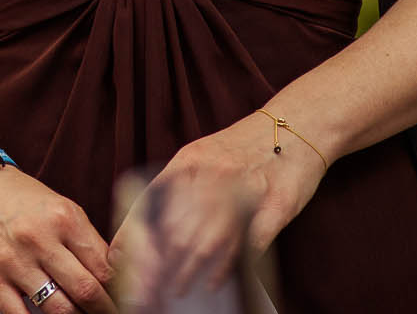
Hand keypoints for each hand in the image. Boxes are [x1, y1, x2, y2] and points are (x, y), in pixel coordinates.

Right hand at [0, 166, 118, 313]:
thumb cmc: (26, 202)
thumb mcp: (63, 211)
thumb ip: (88, 245)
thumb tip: (114, 285)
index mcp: (64, 219)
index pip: (105, 270)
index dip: (120, 293)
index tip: (126, 303)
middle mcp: (38, 238)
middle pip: (85, 292)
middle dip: (103, 310)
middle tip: (108, 313)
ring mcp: (12, 260)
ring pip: (58, 309)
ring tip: (80, 313)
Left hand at [108, 116, 325, 307]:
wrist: (296, 127)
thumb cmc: (246, 146)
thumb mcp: (204, 153)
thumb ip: (180, 181)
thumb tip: (152, 218)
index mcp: (190, 160)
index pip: (150, 201)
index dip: (133, 232)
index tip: (120, 257)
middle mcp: (213, 175)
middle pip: (178, 228)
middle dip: (161, 261)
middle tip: (149, 285)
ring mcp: (244, 193)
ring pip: (208, 240)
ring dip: (189, 269)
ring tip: (175, 289)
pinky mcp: (273, 209)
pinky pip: (245, 245)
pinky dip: (227, 267)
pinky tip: (213, 282)